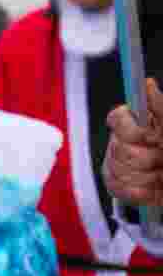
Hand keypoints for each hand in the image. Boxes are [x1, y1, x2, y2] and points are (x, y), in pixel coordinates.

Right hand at [104, 78, 162, 206]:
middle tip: (162, 157)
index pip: (117, 119)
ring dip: (149, 177)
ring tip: (162, 174)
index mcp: (135, 124)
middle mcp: (122, 142)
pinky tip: (155, 187)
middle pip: (119, 149)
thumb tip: (146, 83)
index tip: (152, 137)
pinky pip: (118, 187)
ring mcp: (116, 164)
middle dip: (148, 158)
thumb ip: (159, 107)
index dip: (133, 131)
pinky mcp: (116, 185)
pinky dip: (141, 191)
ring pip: (119, 170)